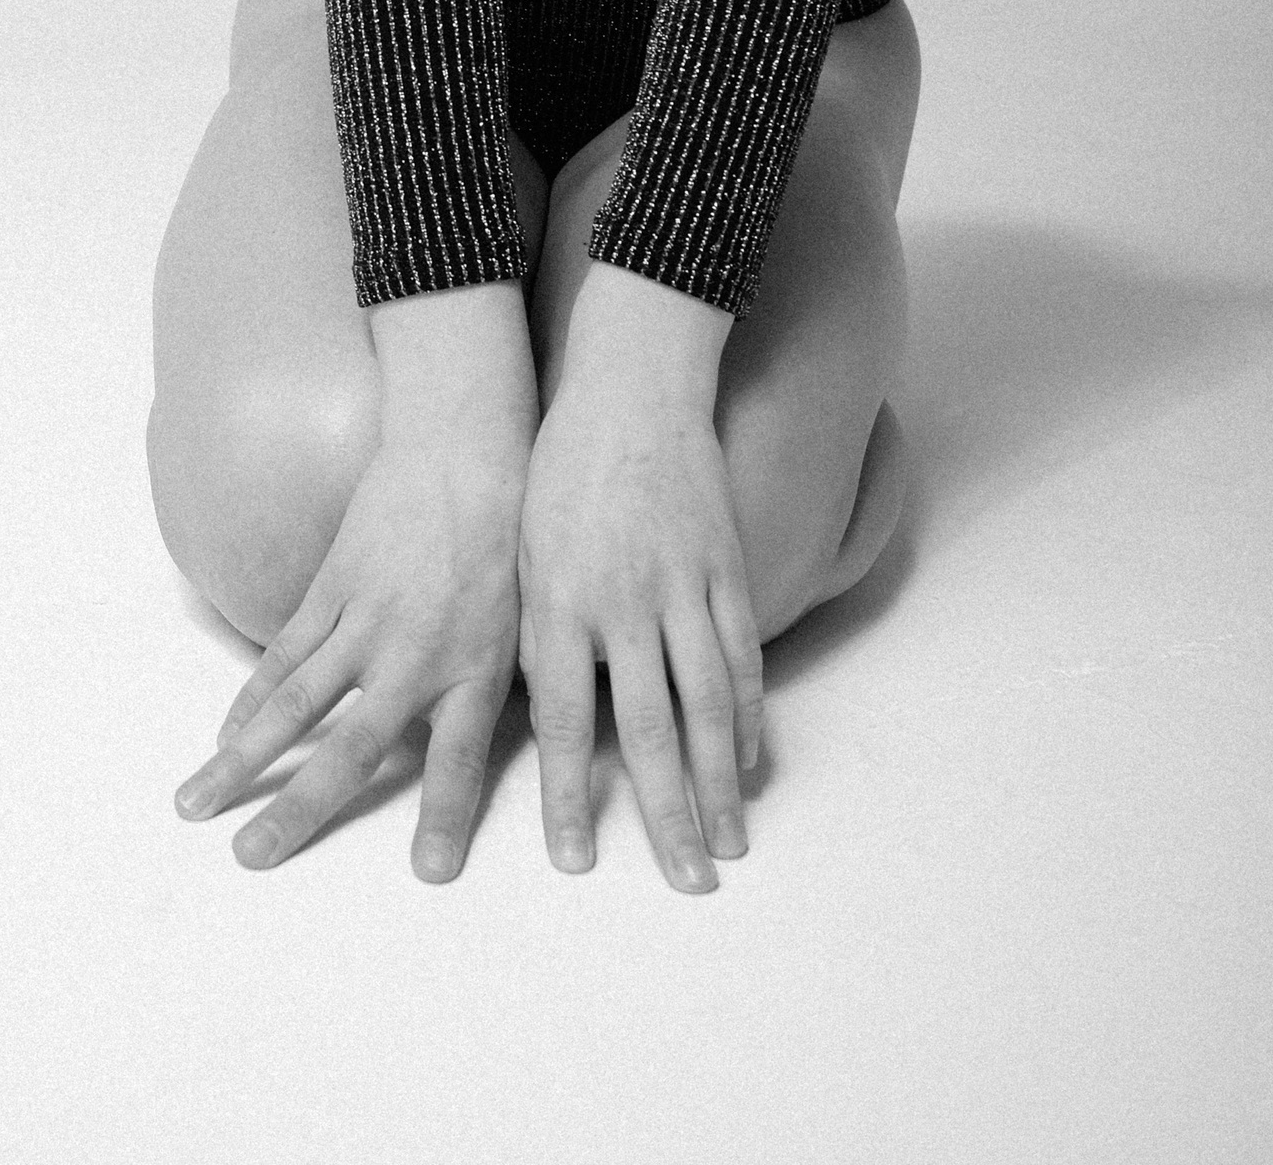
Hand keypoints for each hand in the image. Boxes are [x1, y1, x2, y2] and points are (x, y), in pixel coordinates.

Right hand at [172, 429, 529, 879]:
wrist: (466, 453)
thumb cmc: (507, 542)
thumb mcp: (526, 625)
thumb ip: (499, 694)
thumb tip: (499, 751)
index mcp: (475, 673)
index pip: (461, 763)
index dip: (447, 818)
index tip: (430, 872)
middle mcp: (414, 658)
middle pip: (349, 751)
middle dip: (297, 811)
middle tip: (250, 858)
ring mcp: (365, 623)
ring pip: (293, 705)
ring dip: (240, 759)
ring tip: (196, 803)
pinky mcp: (333, 588)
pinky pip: (285, 653)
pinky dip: (251, 698)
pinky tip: (224, 737)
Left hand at [518, 281, 763, 892]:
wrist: (628, 390)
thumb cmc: (557, 473)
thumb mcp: (523, 554)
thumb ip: (535, 637)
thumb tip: (541, 722)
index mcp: (558, 602)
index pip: (564, 721)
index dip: (569, 796)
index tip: (575, 861)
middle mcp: (622, 603)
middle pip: (651, 729)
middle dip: (667, 814)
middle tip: (687, 882)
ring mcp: (681, 586)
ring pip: (707, 703)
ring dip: (720, 783)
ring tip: (729, 844)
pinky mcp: (724, 566)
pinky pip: (739, 655)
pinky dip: (747, 714)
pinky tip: (750, 761)